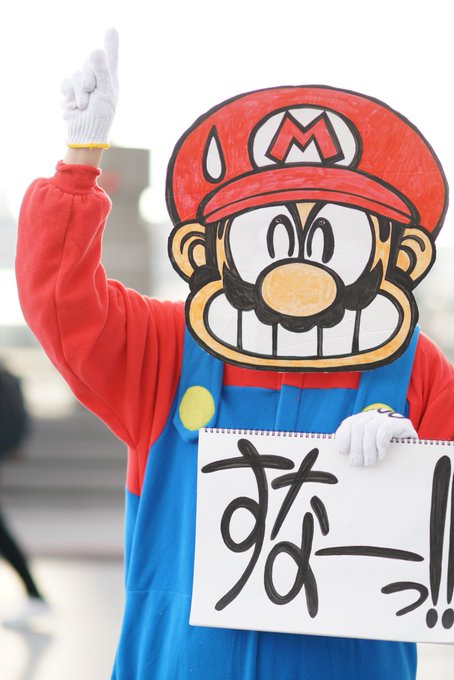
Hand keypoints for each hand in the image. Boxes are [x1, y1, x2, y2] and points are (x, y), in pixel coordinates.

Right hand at [61, 28, 118, 146]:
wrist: (85, 132)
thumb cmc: (100, 116)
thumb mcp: (105, 93)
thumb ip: (101, 71)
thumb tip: (95, 50)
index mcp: (110, 79)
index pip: (110, 57)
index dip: (110, 43)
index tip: (111, 30)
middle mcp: (97, 79)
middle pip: (88, 63)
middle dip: (88, 78)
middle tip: (90, 92)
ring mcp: (82, 84)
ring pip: (75, 75)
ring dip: (78, 93)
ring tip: (83, 107)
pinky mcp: (70, 91)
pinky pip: (65, 84)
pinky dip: (69, 96)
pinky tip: (73, 108)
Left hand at [335, 408, 417, 465]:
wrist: (415, 449)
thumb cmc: (387, 450)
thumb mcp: (370, 447)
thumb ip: (357, 447)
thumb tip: (341, 455)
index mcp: (363, 419)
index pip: (349, 423)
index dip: (343, 436)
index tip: (342, 451)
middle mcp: (374, 415)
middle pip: (358, 427)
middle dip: (355, 447)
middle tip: (356, 463)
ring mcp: (387, 417)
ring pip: (370, 428)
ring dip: (367, 448)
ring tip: (369, 462)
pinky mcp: (401, 423)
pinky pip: (386, 429)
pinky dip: (380, 443)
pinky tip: (381, 455)